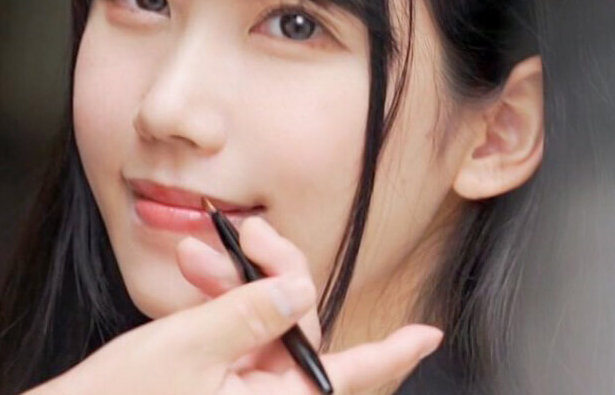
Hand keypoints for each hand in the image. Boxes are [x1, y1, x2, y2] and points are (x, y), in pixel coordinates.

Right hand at [32, 218, 442, 393]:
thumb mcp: (188, 347)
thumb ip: (251, 313)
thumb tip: (298, 290)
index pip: (348, 373)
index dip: (391, 350)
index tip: (427, 334)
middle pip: (298, 333)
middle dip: (269, 276)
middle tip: (239, 235)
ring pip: (262, 331)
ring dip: (233, 285)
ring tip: (192, 254)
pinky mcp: (210, 391)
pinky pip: (234, 344)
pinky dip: (216, 308)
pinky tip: (192, 277)